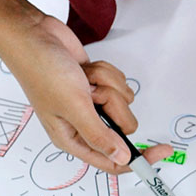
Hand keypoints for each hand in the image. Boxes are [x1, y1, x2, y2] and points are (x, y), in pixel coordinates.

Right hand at [0, 16, 171, 172]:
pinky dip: (106, 73)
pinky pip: (119, 84)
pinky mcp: (97, 85)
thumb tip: (121, 158)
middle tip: (92, 94)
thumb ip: (100, 135)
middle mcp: (83, 123)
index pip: (112, 161)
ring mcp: (91, 103)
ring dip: (107, 85)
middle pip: (124, 127)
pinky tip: (86, 69)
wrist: (33, 34)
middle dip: (113, 106)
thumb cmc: (42, 70)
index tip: (161, 152)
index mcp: (72, 138)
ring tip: (84, 79)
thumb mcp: (74, 107)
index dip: (139, 159)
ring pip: (123, 102)